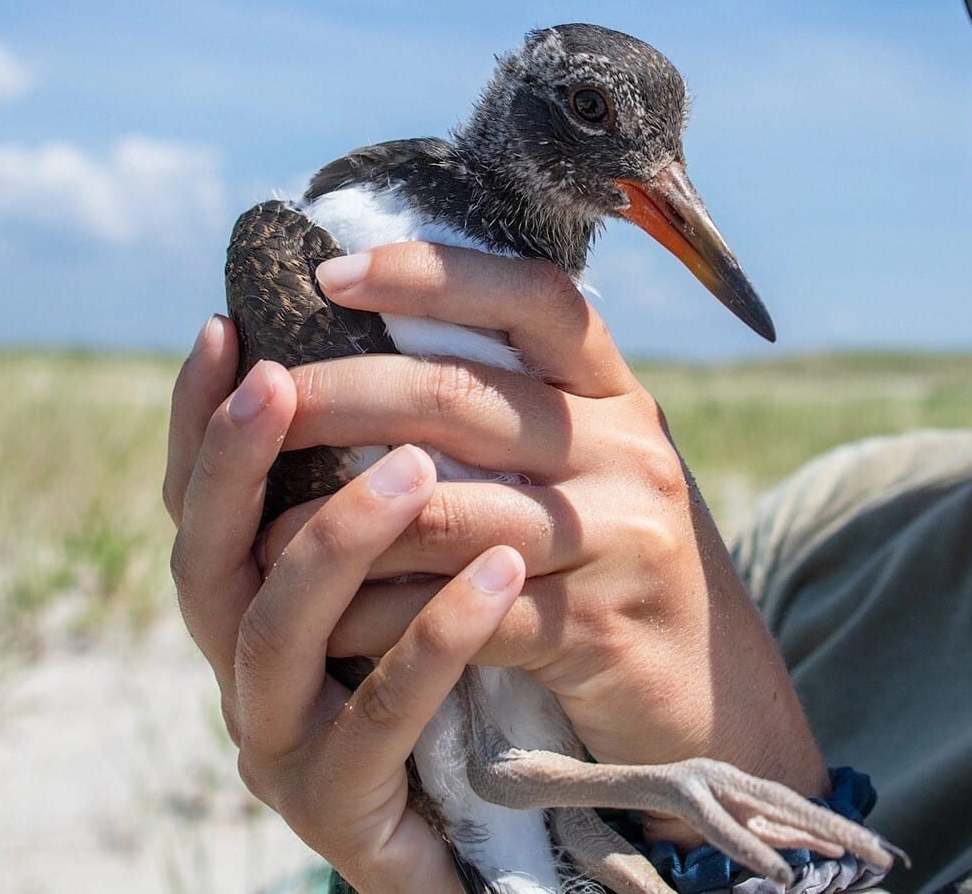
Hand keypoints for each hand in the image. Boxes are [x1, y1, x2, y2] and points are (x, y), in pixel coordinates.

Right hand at [165, 319, 521, 892]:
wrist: (492, 837)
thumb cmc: (451, 685)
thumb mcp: (409, 575)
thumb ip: (391, 484)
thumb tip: (407, 338)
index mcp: (252, 605)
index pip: (203, 500)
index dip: (201, 418)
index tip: (226, 324)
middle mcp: (246, 670)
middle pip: (207, 559)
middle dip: (233, 465)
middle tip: (279, 379)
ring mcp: (283, 743)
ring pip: (280, 635)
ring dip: (335, 542)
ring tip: (411, 468)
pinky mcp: (343, 808)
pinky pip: (384, 714)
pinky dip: (433, 638)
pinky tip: (495, 572)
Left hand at [260, 242, 828, 829]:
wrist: (712, 699)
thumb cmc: (616, 568)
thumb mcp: (591, 469)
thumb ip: (516, 414)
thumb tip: (377, 342)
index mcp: (616, 395)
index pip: (537, 298)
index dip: (436, 273)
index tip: (333, 272)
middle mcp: (628, 449)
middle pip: (464, 397)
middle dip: (343, 394)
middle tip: (261, 404)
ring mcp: (622, 537)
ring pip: (449, 511)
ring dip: (336, 524)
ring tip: (260, 535)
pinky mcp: (599, 627)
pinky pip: (464, 613)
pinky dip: (382, 617)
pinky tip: (328, 623)